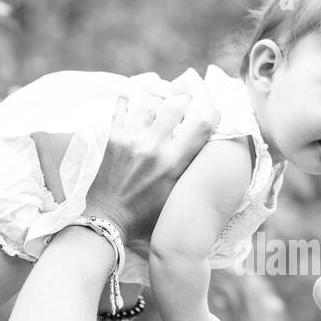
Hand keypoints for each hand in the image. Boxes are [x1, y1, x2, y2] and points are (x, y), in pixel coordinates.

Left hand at [85, 69, 217, 242]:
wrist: (108, 220)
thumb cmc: (146, 214)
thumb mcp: (177, 195)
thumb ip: (189, 170)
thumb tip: (203, 145)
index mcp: (173, 163)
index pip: (202, 125)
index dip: (211, 110)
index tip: (211, 107)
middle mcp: (154, 147)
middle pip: (175, 105)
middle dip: (184, 100)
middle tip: (185, 102)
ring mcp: (131, 140)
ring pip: (149, 102)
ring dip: (158, 100)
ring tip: (161, 103)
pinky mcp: (113, 138)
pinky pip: (122, 108)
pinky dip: (128, 101)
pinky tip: (133, 101)